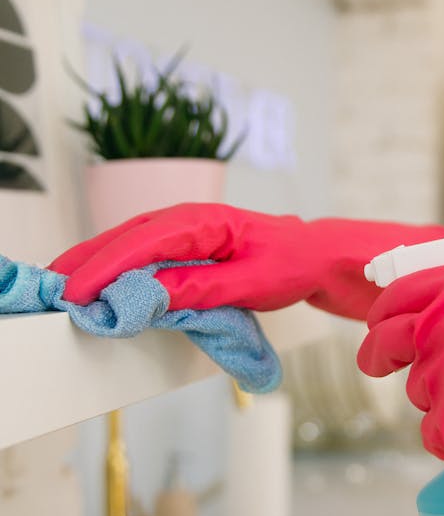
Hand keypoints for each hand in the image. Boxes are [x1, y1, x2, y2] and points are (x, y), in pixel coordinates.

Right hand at [49, 204, 443, 318]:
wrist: (319, 255)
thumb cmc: (294, 263)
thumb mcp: (253, 283)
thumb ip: (201, 289)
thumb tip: (152, 296)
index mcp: (206, 221)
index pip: (146, 243)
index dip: (108, 268)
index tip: (80, 291)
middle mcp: (191, 218)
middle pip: (126, 236)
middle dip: (87, 261)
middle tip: (52, 288)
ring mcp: (187, 229)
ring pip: (129, 241)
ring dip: (95, 261)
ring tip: (62, 284)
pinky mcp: (186, 245)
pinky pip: (142, 251)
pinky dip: (116, 264)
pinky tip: (97, 281)